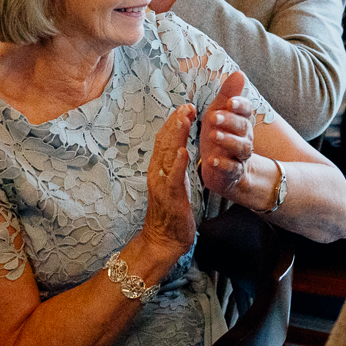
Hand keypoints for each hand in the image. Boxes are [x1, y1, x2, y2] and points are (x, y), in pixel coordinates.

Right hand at [138, 106, 197, 269]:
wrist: (162, 241)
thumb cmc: (170, 214)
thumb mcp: (172, 185)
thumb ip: (173, 167)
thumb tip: (179, 150)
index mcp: (159, 169)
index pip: (164, 140)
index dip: (174, 122)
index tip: (185, 107)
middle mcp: (157, 173)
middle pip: (164, 142)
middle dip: (176, 122)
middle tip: (187, 105)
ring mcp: (162, 184)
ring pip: (167, 154)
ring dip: (176, 135)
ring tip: (184, 118)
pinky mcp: (170, 197)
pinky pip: (173, 178)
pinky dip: (177, 163)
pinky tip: (184, 151)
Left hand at [198, 70, 255, 201]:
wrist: (222, 167)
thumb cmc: (220, 133)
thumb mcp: (219, 111)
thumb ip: (228, 94)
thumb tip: (239, 72)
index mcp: (241, 119)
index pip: (246, 109)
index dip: (239, 105)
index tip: (229, 102)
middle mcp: (245, 137)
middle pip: (243, 127)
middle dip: (229, 121)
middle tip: (213, 116)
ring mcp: (240, 155)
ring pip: (241, 147)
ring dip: (228, 140)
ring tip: (214, 136)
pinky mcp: (234, 172)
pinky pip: (232, 168)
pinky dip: (223, 164)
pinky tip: (212, 160)